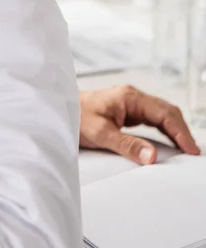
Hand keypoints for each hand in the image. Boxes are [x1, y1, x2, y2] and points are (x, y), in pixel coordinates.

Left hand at [80, 85, 199, 164]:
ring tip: (186, 148)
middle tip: (193, 151)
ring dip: (174, 129)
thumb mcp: (100, 133)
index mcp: (129, 96)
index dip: (180, 131)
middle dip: (181, 130)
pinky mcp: (126, 110)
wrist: (60, 110)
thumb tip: (152, 156)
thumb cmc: (76, 116)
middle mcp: (132, 97)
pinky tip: (169, 141)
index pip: (163, 113)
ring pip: (160, 114)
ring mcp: (130, 102)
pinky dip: (163, 129)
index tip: (191, 148)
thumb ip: (127, 144)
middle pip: (166, 111)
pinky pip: (151, 119)